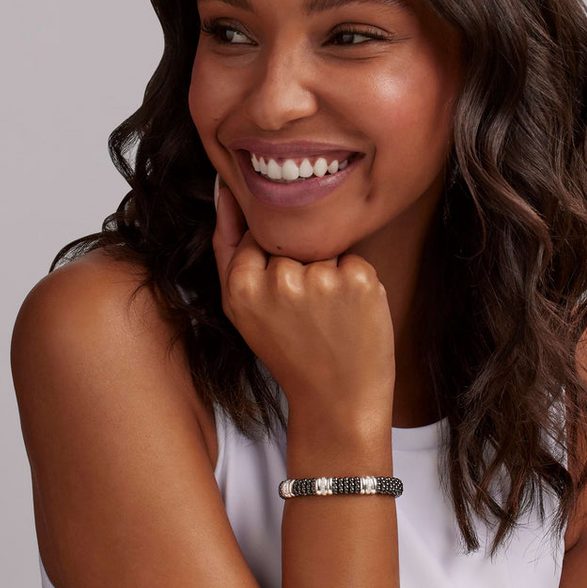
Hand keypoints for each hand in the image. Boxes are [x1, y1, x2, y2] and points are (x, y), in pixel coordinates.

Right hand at [212, 175, 395, 435]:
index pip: (257, 236)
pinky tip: (350, 313)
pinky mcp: (359, 281)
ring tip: (329, 315)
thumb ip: (228, 247)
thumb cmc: (290, 351)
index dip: (275, 263)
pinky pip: (355, 259)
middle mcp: (280, 281)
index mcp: (241, 287)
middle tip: (308, 313)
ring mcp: (321, 280)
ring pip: (325, 247)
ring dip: (330, 272)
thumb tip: (227, 188)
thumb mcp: (242, 309)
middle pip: (292, 240)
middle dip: (302, 266)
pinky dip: (356, 280)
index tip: (285, 295)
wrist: (337, 399)